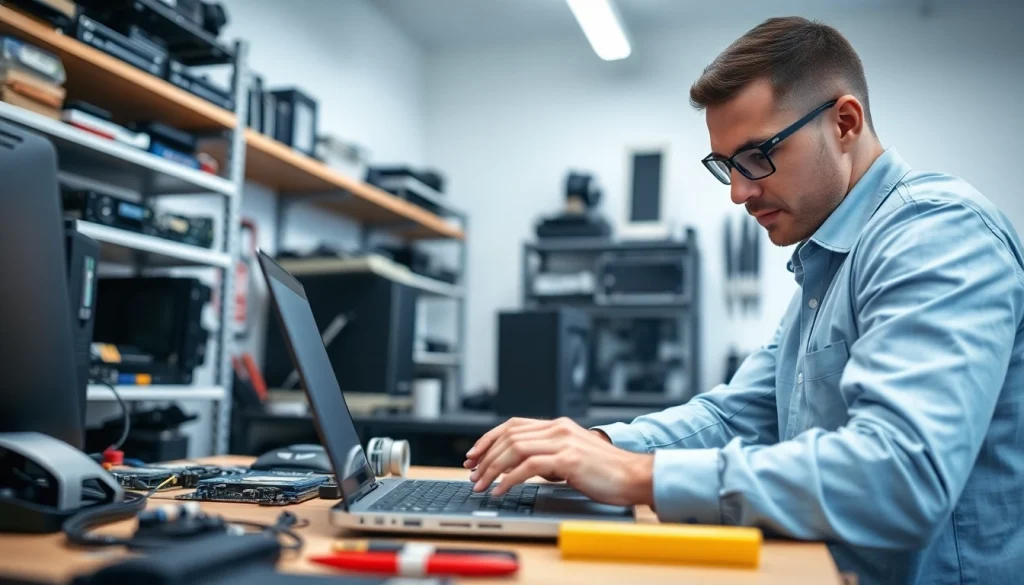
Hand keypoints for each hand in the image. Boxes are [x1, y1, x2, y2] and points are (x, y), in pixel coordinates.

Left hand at [463, 417, 652, 506]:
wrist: (635, 476)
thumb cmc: (606, 472)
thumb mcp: (572, 456)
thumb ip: (549, 455)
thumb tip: (519, 467)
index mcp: (558, 425)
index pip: (513, 425)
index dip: (489, 439)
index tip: (473, 455)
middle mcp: (558, 428)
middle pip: (509, 436)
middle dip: (485, 457)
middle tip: (472, 475)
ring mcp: (563, 442)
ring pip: (514, 449)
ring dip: (492, 469)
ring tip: (481, 485)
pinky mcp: (568, 459)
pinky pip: (528, 467)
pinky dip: (509, 479)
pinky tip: (501, 490)